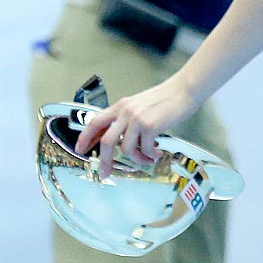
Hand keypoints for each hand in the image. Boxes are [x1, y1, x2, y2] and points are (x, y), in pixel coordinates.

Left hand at [73, 75, 200, 175]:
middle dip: (104, 160)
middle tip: (104, 172)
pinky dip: (150, 156)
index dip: (85, 137)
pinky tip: (157, 153)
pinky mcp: (150, 126)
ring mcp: (137, 119)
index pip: (95, 122)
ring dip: (137, 159)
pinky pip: (144, 149)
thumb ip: (126, 120)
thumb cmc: (163, 99)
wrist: (183, 91)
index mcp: (120, 106)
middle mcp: (125, 112)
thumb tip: (119, 139)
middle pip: (106, 141)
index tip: (80, 149)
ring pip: (126, 149)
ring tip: (147, 157)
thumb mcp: (137, 106)